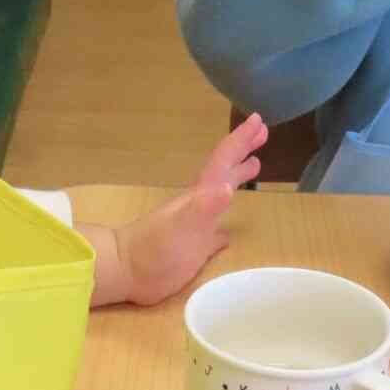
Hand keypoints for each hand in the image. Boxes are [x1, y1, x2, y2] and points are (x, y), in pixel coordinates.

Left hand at [97, 114, 265, 307]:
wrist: (126, 270)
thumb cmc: (153, 247)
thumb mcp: (181, 226)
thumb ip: (203, 207)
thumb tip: (228, 187)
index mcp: (200, 194)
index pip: (223, 160)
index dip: (240, 140)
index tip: (258, 119)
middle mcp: (200, 204)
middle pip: (225, 169)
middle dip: (242, 149)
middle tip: (263, 131)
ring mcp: (197, 223)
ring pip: (221, 192)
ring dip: (237, 175)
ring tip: (255, 163)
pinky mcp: (195, 246)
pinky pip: (216, 227)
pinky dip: (224, 218)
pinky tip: (231, 228)